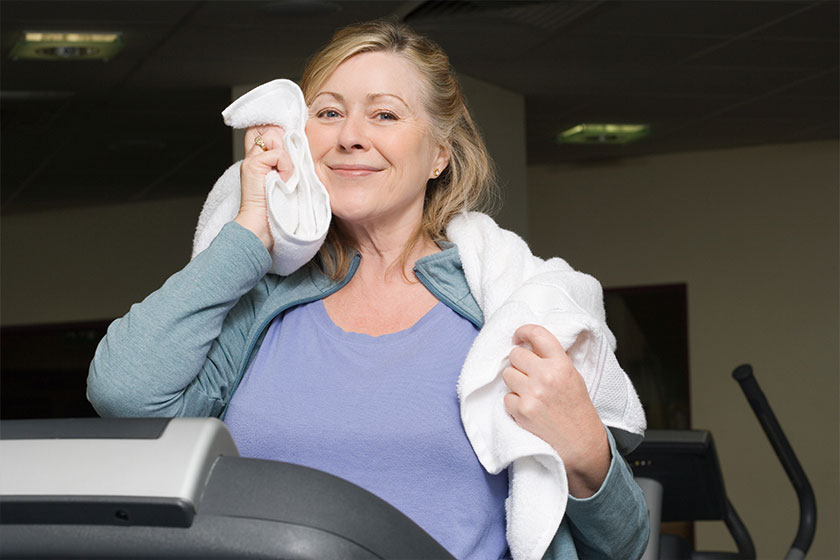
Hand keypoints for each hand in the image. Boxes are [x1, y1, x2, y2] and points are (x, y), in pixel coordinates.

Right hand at [235, 125, 293, 249]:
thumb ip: (288, 164)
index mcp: (259, 160)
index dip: (280, 135)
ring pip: (275, 137)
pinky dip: (286, 168)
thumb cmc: (276, 210)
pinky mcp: (253, 165)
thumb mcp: (287, 181)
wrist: (261, 227)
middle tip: (287, 171)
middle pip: (273, 130)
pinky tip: (283, 182)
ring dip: (286, 159)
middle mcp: (253, 157)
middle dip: (286, 147)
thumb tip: (299, 148)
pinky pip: (278, 154)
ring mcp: (251, 160)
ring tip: (285, 178)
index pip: (267, 131)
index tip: (290, 153)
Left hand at [502, 324, 610, 497]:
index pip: (537, 334)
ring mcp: (532, 394)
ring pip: (507, 374)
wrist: (580, 444)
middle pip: (515, 354)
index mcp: (561, 364)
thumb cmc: (577, 409)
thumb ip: (554, 359)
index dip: (523, 332)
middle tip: (528, 373)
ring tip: (530, 393)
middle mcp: (546, 376)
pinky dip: (514, 402)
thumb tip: (530, 344)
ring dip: (515, 382)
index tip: (518, 337)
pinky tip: (528, 408)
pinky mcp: (521, 411)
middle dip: (519, 363)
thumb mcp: (573, 377)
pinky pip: (506, 396)